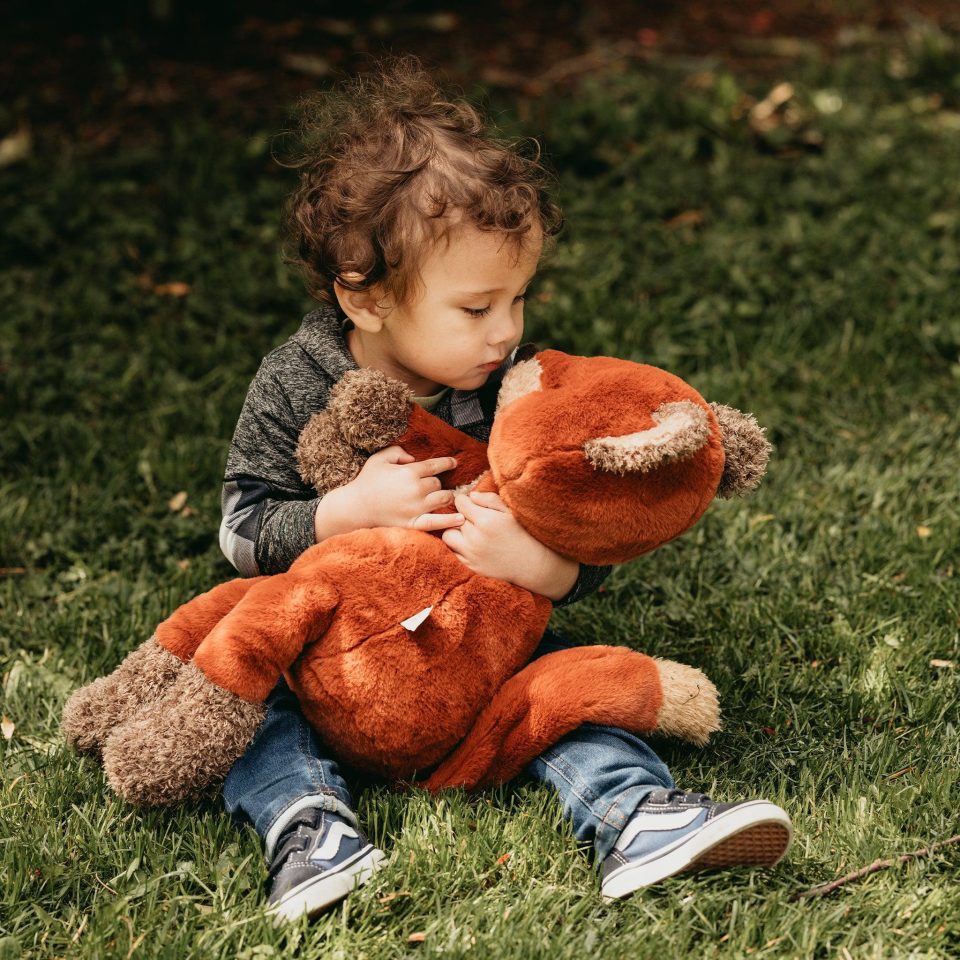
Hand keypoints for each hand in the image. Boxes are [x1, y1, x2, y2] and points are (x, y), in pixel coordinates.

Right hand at [315, 446, 464, 539]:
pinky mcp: (413, 523)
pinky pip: (437, 522)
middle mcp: (416, 489)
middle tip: (432, 485)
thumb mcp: (379, 459)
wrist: (355, 508)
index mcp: (409, 472)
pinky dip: (450, 521)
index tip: (454, 463)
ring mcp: (416, 507)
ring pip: (443, 499)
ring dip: (446, 497)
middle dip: (436, 483)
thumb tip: (414, 458)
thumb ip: (398, 452)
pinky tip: (461, 519)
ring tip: (445, 497)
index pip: (436, 465)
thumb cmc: (366, 482)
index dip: (447, 463)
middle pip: (438, 484)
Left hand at [441, 491, 579, 599]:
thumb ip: (489, 500)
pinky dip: (459, 547)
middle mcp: (475, 537)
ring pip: (448, 536)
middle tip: (472, 519)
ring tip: (468, 533)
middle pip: (453, 518)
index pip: (460, 502)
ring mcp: (471, 554)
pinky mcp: (470, 566)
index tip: (471, 505)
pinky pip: (453, 552)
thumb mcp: (510, 512)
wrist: (532, 565)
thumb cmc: (523, 534)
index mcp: (486, 520)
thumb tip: (470, 495)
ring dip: (455, 532)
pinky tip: (472, 546)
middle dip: (460, 516)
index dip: (465, 501)